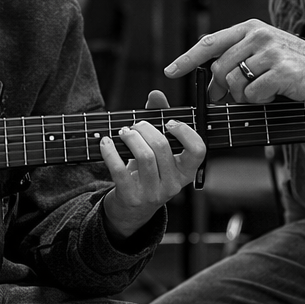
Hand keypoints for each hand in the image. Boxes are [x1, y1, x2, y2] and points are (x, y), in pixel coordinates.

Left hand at [99, 90, 205, 238]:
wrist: (132, 208)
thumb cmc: (147, 172)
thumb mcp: (157, 150)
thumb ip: (158, 119)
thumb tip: (156, 95)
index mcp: (186, 171)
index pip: (198, 150)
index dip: (185, 132)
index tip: (169, 122)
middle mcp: (173, 185)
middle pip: (162, 147)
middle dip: (146, 129)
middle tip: (136, 125)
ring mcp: (153, 193)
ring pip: (144, 157)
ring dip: (130, 137)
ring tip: (124, 132)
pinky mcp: (131, 197)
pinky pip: (120, 170)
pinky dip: (110, 152)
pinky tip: (106, 142)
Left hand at [164, 19, 304, 103]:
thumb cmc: (296, 65)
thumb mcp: (264, 52)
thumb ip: (238, 59)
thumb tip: (211, 84)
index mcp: (250, 30)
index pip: (209, 43)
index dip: (187, 59)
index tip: (171, 71)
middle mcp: (258, 36)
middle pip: (218, 69)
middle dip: (222, 89)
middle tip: (238, 96)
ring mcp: (270, 52)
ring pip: (234, 83)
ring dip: (245, 96)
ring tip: (264, 92)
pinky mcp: (282, 71)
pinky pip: (254, 94)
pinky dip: (261, 101)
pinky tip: (275, 95)